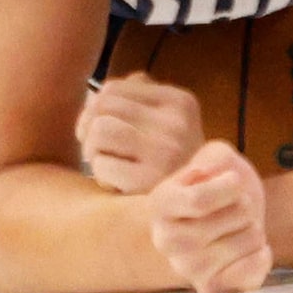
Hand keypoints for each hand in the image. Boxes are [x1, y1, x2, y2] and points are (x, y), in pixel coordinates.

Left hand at [79, 74, 206, 193]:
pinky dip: (102, 174)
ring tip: (104, 160)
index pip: (113, 88)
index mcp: (180, 102)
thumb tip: (104, 89)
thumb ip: (143, 95)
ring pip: (100, 130)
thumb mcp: (171, 121)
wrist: (204, 203)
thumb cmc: (175, 160)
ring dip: (91, 148)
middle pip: (102, 106)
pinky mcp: (148, 182)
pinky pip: (102, 165)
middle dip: (88, 127)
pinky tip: (116, 181)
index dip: (95, 107)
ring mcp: (164, 152)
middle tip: (95, 146)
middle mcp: (175, 123)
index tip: (97, 124)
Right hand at [146, 141, 273, 292]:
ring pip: (251, 237)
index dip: (230, 186)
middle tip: (232, 208)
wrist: (220, 220)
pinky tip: (244, 250)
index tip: (234, 181)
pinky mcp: (211, 289)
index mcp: (161, 203)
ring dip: (252, 227)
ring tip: (234, 228)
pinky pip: (256, 267)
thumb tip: (207, 175)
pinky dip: (261, 253)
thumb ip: (213, 158)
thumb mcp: (214, 158)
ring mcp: (187, 269)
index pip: (201, 200)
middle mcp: (166, 241)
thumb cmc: (216, 185)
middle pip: (236, 215)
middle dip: (244, 204)